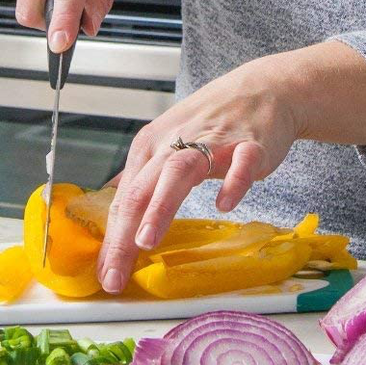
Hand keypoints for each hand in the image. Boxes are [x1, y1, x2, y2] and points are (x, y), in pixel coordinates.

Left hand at [95, 52, 307, 293]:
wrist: (261, 89)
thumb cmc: (212, 121)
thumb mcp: (167, 142)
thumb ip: (143, 174)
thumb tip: (111, 197)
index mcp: (152, 147)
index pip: (125, 198)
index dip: (111, 239)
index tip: (104, 275)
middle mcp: (175, 143)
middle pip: (142, 190)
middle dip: (124, 235)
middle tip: (115, 273)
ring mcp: (213, 142)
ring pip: (179, 172)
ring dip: (160, 207)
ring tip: (145, 241)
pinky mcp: (249, 144)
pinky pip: (241, 164)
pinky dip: (233, 183)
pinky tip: (224, 204)